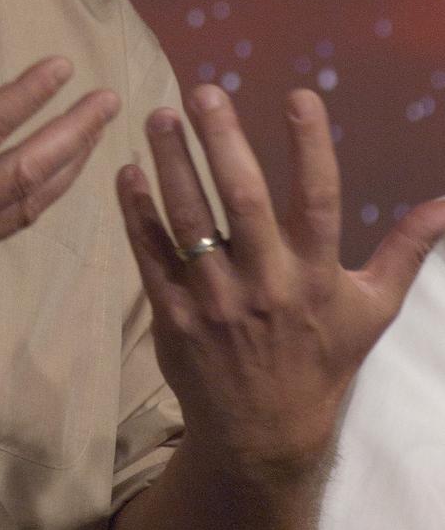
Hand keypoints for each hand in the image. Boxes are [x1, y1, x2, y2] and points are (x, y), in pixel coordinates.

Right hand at [0, 37, 117, 379]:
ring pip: (26, 206)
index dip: (25, 97)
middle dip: (73, 134)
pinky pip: (6, 231)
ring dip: (67, 169)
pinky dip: (38, 203)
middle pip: (24, 171)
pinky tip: (51, 187)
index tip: (62, 67)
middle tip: (110, 101)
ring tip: (97, 137)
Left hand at [117, 85, 444, 486]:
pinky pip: (150, 254)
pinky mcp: (172, 315)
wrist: (262, 437)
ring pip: (188, 220)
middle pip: (242, 201)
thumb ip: (404, 251)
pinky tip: (126, 171)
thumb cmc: (321, 361)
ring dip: (171, 164)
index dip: (310, 147)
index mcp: (316, 275)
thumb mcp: (372, 310)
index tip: (299, 94)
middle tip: (204, 91)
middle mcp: (266, 283)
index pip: (319, 201)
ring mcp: (214, 300)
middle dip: (222, 141)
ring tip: (159, 114)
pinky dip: (136, 212)